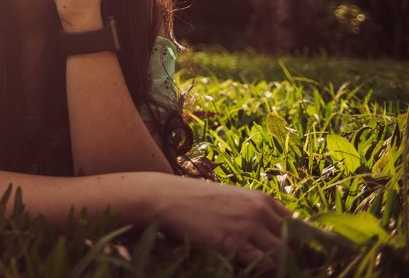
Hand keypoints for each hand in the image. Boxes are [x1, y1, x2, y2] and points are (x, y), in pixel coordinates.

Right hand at [147, 175, 292, 269]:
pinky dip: (264, 271)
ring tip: (279, 274)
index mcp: (261, 199)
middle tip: (294, 272)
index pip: (298, 225)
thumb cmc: (195, 199)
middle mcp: (259, 211)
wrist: (165, 197)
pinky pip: (261, 264)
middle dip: (297, 260)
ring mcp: (246, 226)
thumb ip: (253, 212)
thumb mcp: (231, 199)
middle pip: (295, 243)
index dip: (302, 244)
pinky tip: (255, 272)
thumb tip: (273, 235)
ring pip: (282, 256)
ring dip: (282, 269)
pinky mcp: (231, 243)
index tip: (302, 258)